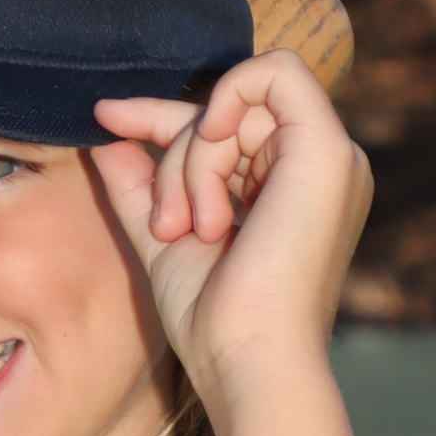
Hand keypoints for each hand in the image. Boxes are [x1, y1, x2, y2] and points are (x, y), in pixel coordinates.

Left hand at [90, 53, 371, 435]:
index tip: (105, 117)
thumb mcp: (163, 238)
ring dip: (193, 160)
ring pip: (239, 104)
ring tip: (193, 227)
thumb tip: (105, 132)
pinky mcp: (330, 149)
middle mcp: (315, 173)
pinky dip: (230, 98)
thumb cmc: (211, 322)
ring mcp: (330, 160)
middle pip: (225, 115)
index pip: (221, 132)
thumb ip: (139, 184)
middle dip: (175, 157)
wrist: (248, 361)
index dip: (160, 117)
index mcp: (288, 194)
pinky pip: (276, 73)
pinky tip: (211, 142)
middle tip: (169, 225)